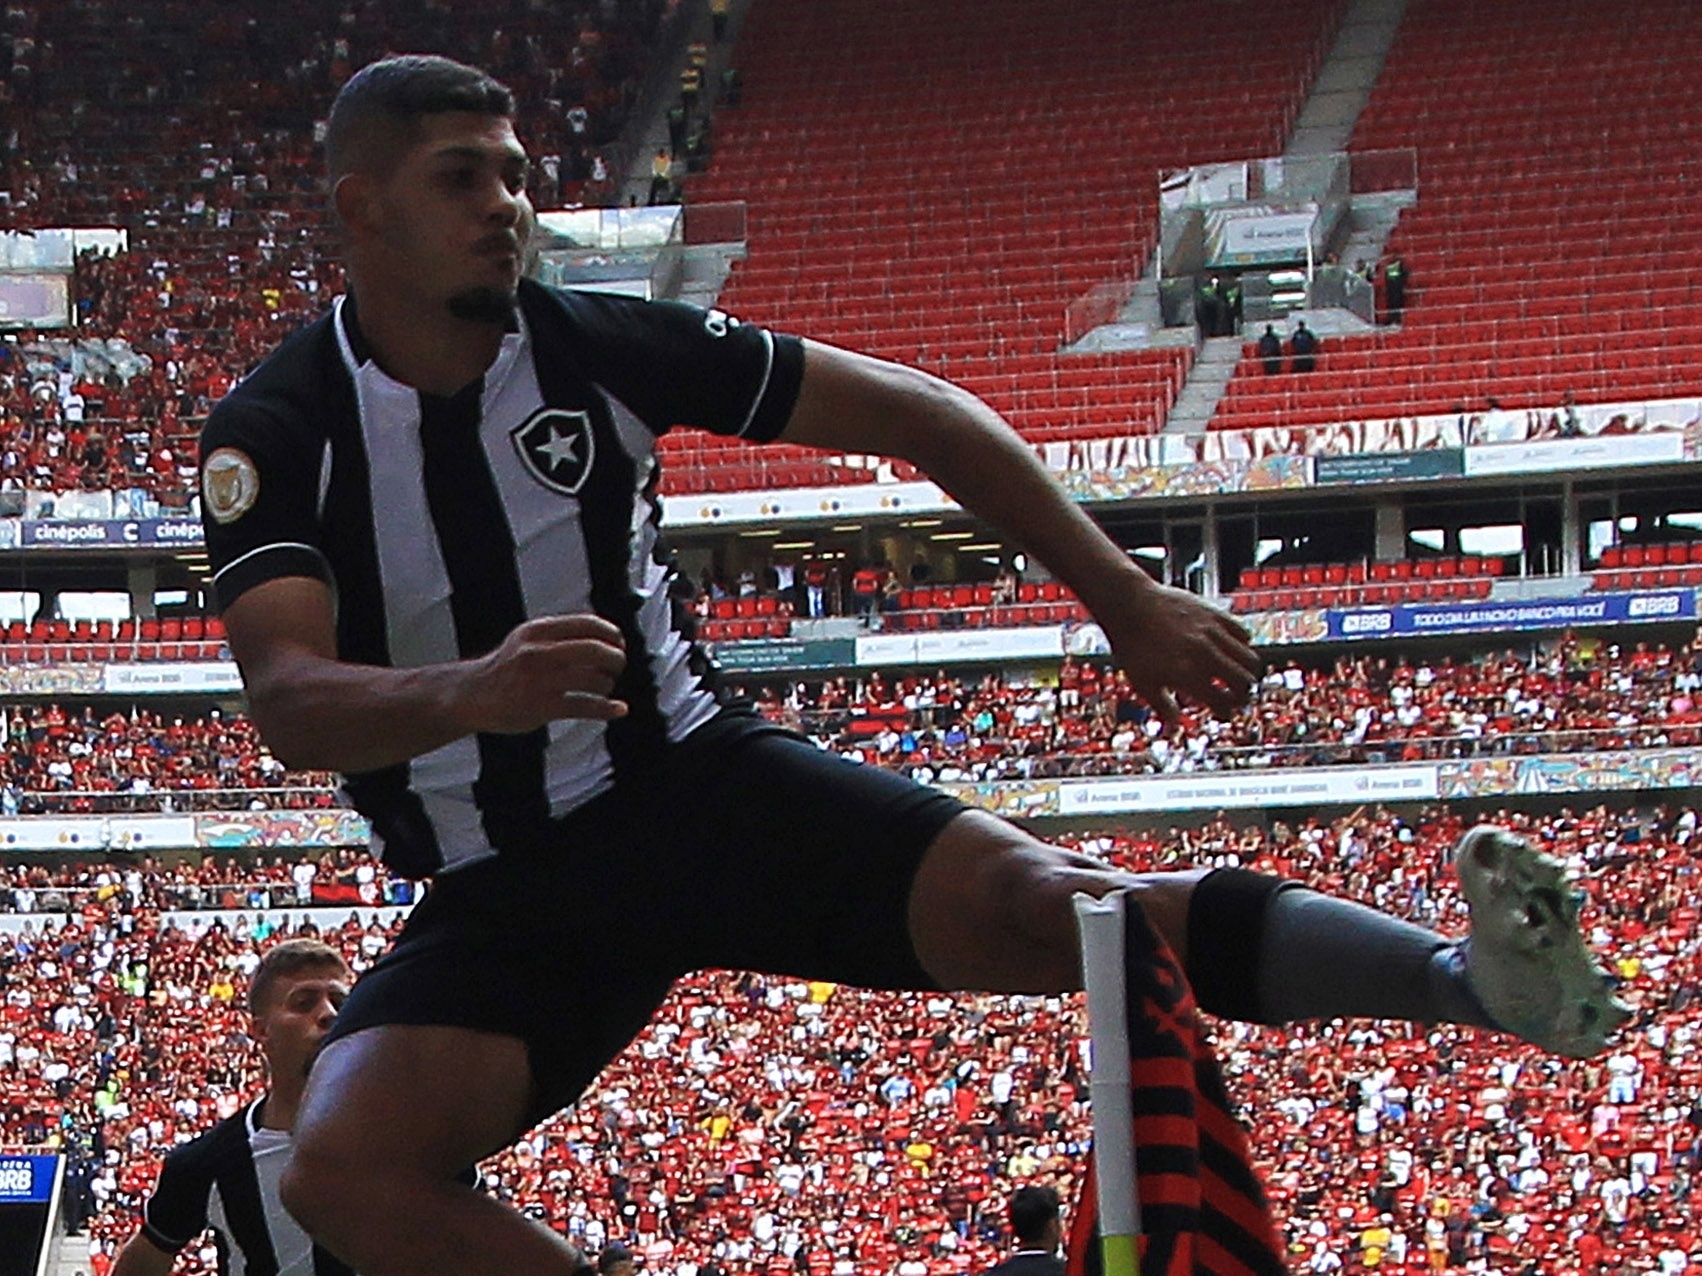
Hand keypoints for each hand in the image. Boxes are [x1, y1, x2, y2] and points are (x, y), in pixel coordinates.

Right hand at [461, 614, 627, 732]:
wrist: (472, 695)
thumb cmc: (505, 668)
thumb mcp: (527, 638)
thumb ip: (559, 634)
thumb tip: (603, 634)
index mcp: (538, 631)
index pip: (588, 623)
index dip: (611, 633)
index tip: (619, 642)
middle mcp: (539, 652)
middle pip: (596, 649)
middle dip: (616, 658)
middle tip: (618, 665)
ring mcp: (541, 680)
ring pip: (594, 678)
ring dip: (608, 683)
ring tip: (605, 686)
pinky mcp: (543, 707)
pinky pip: (586, 706)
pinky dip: (608, 709)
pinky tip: (618, 709)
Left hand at [1098, 581, 1261, 728]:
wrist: (1130, 605)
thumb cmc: (1132, 646)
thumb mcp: (1142, 682)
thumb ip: (1162, 706)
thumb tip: (1175, 725)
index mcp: (1187, 676)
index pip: (1223, 701)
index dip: (1227, 711)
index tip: (1225, 711)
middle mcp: (1204, 655)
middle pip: (1243, 682)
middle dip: (1242, 694)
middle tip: (1237, 696)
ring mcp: (1212, 633)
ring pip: (1249, 659)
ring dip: (1247, 672)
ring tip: (1238, 675)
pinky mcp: (1215, 615)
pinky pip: (1244, 634)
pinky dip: (1243, 645)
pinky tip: (1232, 649)